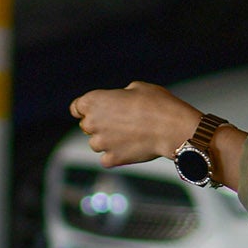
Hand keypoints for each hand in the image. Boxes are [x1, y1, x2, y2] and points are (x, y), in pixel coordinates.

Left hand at [68, 83, 198, 168]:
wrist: (171, 127)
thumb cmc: (157, 104)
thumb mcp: (137, 88)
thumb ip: (120, 95)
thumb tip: (120, 101)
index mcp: (94, 101)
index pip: (76, 108)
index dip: (85, 109)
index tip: (94, 112)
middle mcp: (92, 122)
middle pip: (86, 126)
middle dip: (99, 125)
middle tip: (121, 123)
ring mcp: (100, 143)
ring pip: (96, 144)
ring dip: (107, 141)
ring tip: (129, 135)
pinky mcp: (111, 159)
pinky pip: (107, 159)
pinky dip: (116, 155)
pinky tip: (130, 148)